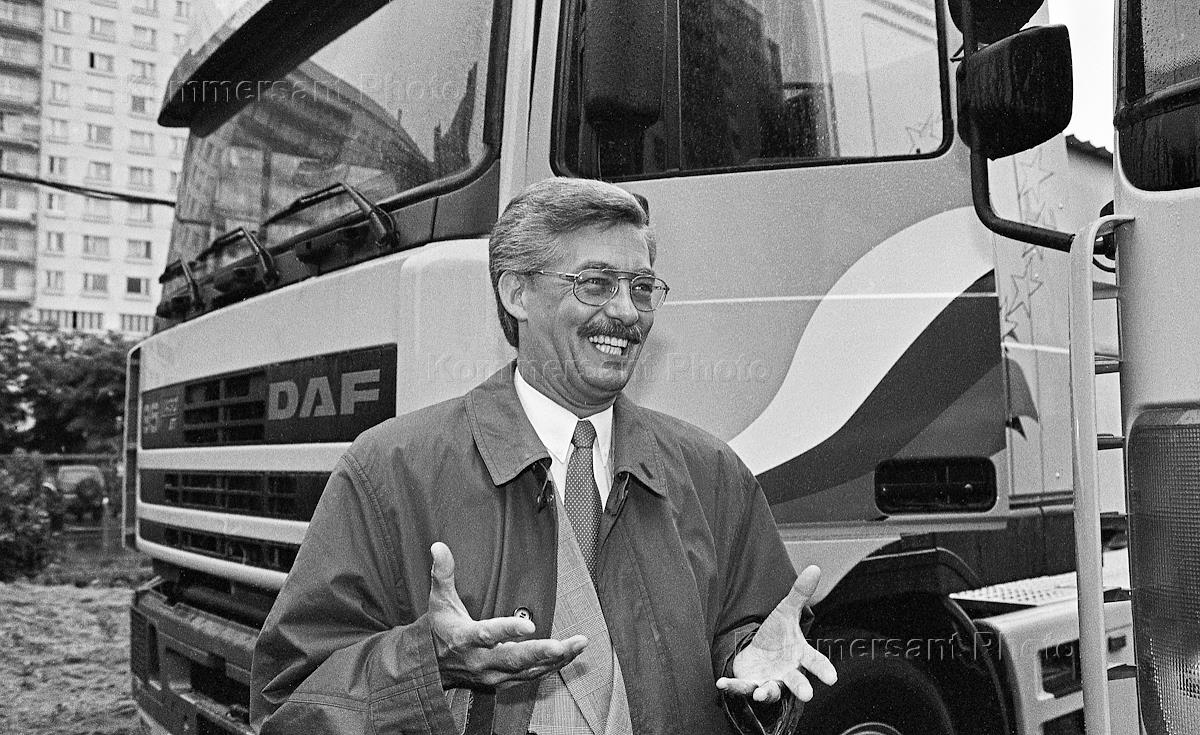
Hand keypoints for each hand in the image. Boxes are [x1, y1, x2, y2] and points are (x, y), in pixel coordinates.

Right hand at [428, 542, 587, 688]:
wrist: (432, 669)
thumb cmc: (440, 629)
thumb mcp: (438, 601)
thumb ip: (442, 573)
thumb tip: (438, 546)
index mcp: (465, 639)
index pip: (488, 634)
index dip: (508, 630)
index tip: (530, 625)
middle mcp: (480, 661)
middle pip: (513, 658)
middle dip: (540, 652)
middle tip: (562, 645)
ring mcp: (493, 675)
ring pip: (528, 670)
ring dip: (555, 659)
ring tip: (578, 644)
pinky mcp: (504, 682)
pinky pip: (532, 676)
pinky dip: (553, 666)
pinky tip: (570, 654)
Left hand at [716, 565, 837, 703]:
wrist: (758, 653)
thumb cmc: (777, 636)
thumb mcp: (786, 612)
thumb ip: (800, 594)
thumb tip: (815, 567)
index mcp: (799, 655)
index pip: (815, 662)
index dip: (823, 669)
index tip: (832, 678)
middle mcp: (787, 673)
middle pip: (796, 682)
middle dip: (801, 688)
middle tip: (807, 694)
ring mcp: (769, 681)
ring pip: (770, 691)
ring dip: (766, 693)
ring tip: (761, 694)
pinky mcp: (750, 684)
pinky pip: (741, 688)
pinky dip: (733, 687)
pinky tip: (722, 684)